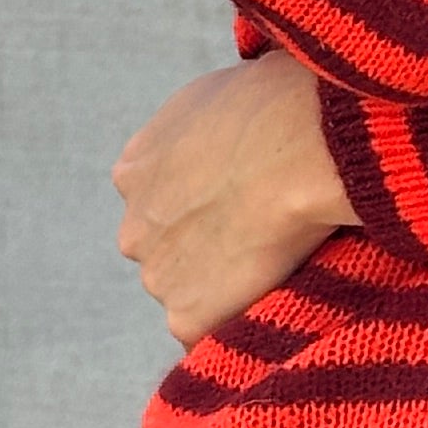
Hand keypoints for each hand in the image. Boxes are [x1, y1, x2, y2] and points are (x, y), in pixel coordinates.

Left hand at [111, 50, 356, 347]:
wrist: (295, 145)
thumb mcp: (219, 94)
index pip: (160, 205)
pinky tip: (280, 296)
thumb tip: (227, 122)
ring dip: (228, 289)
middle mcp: (132, 227)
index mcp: (134, 170)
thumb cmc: (276, 103)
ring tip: (283, 268)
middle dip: (208, 252)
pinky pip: (215, 333)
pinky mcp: (186, 317)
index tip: (241, 206)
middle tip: (267, 239)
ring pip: (191, 294)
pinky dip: (243, 322)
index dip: (204, 208)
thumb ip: (203, 126)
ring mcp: (156, 276)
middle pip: (168, 254)